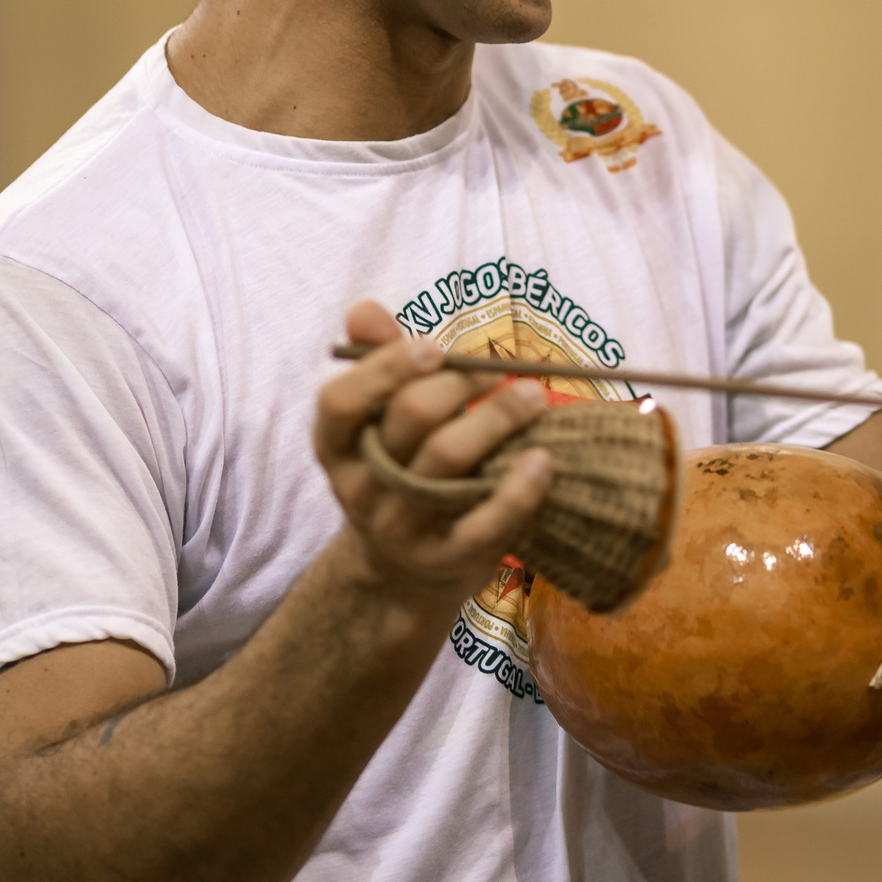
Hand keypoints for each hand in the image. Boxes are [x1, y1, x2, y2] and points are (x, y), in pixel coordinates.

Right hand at [313, 300, 556, 608]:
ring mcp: (400, 528)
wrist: (405, 572)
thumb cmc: (401, 470)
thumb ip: (377, 363)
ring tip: (533, 397)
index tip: (435, 346)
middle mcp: (360, 488)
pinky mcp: (445, 560)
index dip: (385, 367)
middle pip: (410, 418)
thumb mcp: (379, 424)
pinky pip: (485, 523)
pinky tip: (544, 460)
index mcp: (337, 446)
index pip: (341, 400)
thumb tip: (363, 309)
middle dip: (462, 383)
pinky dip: (519, 489)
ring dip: (497, 418)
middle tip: (501, 371)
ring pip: (448, 460)